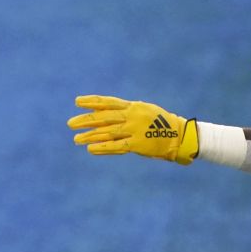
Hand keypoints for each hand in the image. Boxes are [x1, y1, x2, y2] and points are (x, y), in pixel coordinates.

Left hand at [67, 94, 197, 164]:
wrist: (180, 135)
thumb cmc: (159, 123)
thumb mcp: (143, 111)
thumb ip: (125, 111)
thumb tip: (102, 111)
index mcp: (133, 106)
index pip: (108, 102)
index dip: (92, 102)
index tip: (77, 101)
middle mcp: (132, 116)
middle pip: (104, 118)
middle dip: (86, 120)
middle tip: (70, 124)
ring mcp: (135, 130)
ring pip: (107, 132)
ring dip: (90, 136)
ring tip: (76, 139)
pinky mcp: (138, 144)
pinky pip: (116, 146)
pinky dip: (102, 148)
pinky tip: (90, 149)